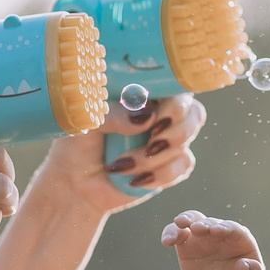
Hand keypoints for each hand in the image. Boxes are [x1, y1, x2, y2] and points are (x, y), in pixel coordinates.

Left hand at [34, 94, 206, 214]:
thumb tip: (147, 116)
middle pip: (193, 112)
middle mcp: (161, 113)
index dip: (175, 99)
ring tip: (124, 164)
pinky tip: (134, 179)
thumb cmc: (78, 145)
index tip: (157, 114)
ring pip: (185, 141)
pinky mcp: (171, 166)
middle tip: (151, 139)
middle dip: (174, 129)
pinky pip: (183, 166)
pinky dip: (159, 174)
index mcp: (142, 94)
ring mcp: (169, 140)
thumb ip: (115, 114)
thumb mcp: (88, 122)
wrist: (76, 185)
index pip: (175, 84)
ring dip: (156, 157)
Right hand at [160, 211, 266, 269]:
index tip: (217, 231)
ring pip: (193, 220)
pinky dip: (171, 233)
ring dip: (186, 219)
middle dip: (205, 224)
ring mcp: (203, 237)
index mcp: (240, 239)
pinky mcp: (187, 245)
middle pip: (212, 222)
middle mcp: (221, 234)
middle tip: (198, 229)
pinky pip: (177, 234)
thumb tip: (242, 266)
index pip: (234, 229)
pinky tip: (166, 241)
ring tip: (179, 224)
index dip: (226, 228)